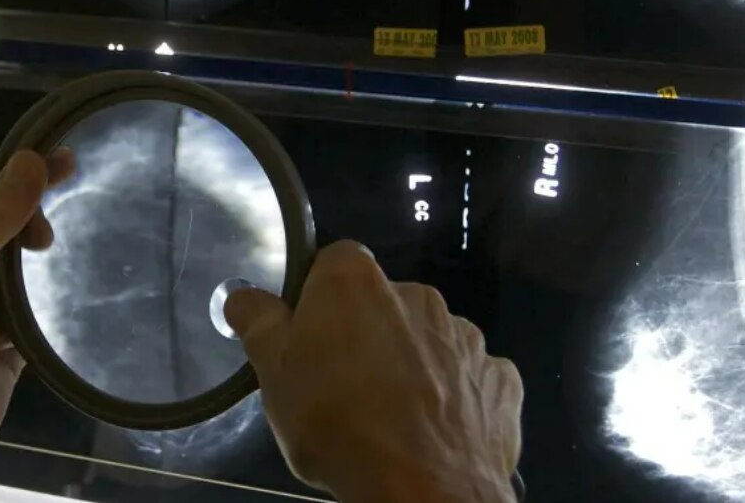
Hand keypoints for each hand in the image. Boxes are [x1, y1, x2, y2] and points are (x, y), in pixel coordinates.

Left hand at [0, 149, 72, 498]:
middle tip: (47, 234)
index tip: (66, 163)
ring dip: (27, 269)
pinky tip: (8, 333)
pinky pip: (31, 313)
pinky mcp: (3, 341)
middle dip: (30, 218)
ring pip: (20, 265)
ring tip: (41, 261)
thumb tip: (34, 159)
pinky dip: (24, 319)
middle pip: (4, 221)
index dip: (16, 173)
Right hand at [224, 241, 523, 502]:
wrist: (423, 488)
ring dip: (415, 365)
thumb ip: (261, 325)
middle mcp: (419, 294)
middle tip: (347, 388)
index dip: (320, 300)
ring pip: (431, 341)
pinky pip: (471, 377)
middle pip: (386, 304)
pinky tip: (438, 430)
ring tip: (395, 418)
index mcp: (359, 282)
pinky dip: (457, 396)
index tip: (310, 341)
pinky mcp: (500, 375)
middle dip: (370, 334)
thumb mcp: (275, 377)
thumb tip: (244, 294)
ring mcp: (467, 334)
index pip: (335, 265)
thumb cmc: (336, 425)